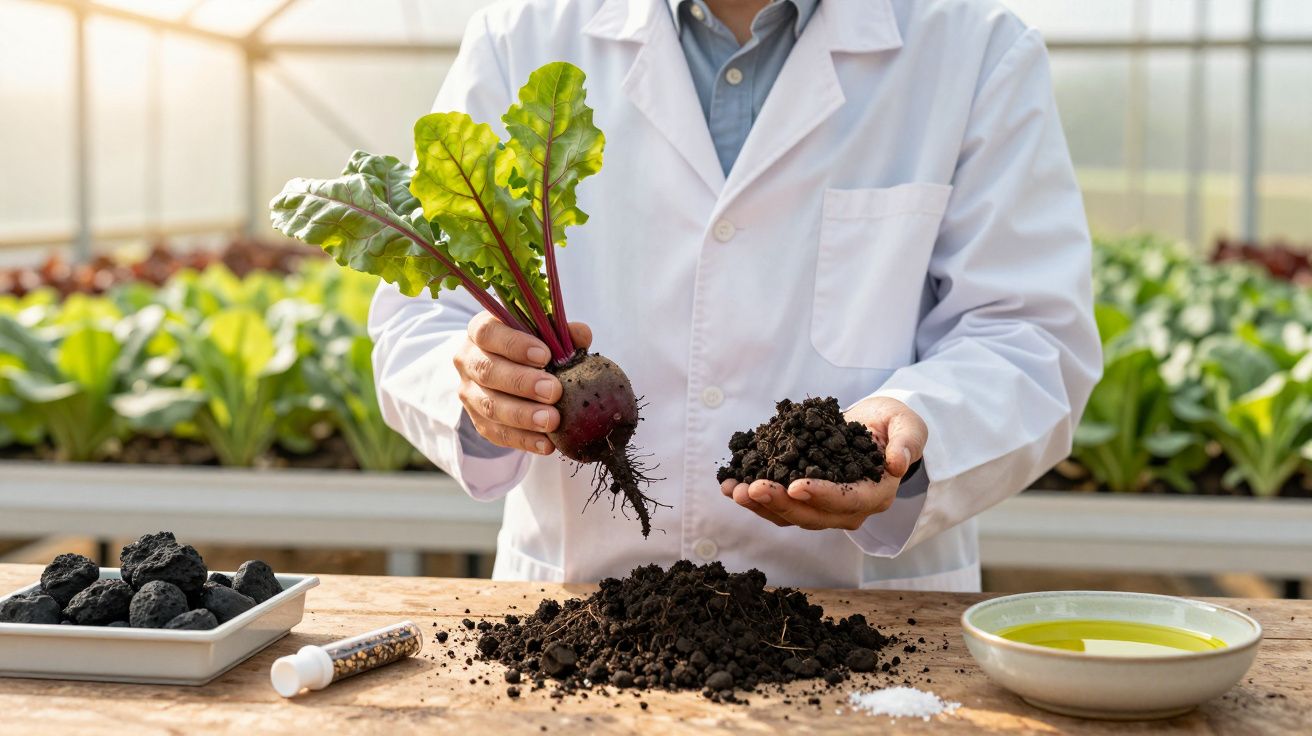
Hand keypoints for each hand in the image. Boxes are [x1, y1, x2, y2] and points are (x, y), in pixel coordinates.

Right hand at [453, 312, 591, 454]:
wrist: (505, 374)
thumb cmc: (528, 346)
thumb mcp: (541, 334)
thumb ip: (559, 332)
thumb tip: (581, 335)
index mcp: (480, 331)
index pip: (488, 333)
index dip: (514, 345)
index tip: (545, 355)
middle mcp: (468, 361)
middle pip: (488, 371)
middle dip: (522, 383)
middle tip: (553, 391)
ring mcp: (470, 394)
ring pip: (490, 406)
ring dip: (523, 415)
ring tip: (552, 420)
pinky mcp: (478, 421)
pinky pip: (498, 434)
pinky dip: (524, 440)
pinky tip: (546, 444)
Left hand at [720, 397, 927, 530]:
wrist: (878, 427)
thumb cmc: (894, 425)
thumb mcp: (909, 425)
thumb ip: (908, 442)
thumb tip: (898, 463)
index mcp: (875, 494)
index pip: (848, 501)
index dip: (822, 495)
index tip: (795, 485)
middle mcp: (850, 509)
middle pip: (812, 514)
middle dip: (779, 502)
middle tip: (751, 487)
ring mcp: (825, 508)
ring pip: (791, 515)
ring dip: (760, 505)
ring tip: (733, 489)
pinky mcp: (805, 500)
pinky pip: (778, 505)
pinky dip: (754, 498)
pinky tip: (729, 484)